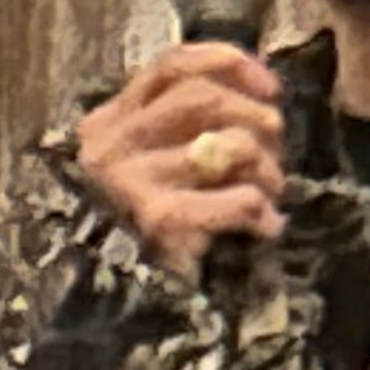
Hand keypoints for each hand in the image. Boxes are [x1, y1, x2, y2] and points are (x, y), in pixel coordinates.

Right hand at [72, 43, 287, 274]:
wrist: (95, 305)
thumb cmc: (132, 234)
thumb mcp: (143, 166)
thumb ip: (179, 128)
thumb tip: (256, 96)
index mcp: (108, 123)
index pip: (172, 65)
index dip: (229, 64)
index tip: (268, 87)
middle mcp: (111, 146)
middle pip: (205, 98)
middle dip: (257, 118)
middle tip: (274, 151)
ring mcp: (131, 183)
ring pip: (228, 144)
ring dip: (266, 167)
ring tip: (270, 192)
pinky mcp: (158, 222)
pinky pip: (236, 198)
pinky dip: (261, 210)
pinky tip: (265, 226)